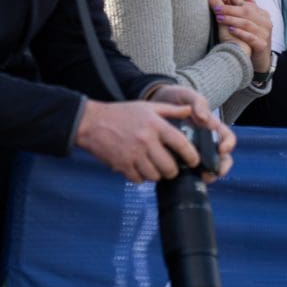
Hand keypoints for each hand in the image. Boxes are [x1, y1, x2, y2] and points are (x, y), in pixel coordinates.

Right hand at [75, 99, 201, 183]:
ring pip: (155, 176)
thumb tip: (191, 110)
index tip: (194, 161)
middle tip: (173, 168)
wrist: (92, 122)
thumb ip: (171, 109)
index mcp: (155, 126)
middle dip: (174, 170)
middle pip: (169, 166)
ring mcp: (133, 155)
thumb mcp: (148, 106)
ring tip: (156, 168)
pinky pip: (138, 179)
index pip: (180, 144)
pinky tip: (140, 169)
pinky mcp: (121, 165)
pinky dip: (141, 177)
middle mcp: (146, 141)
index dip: (191, 155)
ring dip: (158, 175)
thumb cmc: (122, 113)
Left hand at [149, 85, 235, 179]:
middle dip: (221, 167)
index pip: (228, 138)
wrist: (157, 102)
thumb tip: (204, 118)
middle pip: (222, 158)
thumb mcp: (188, 95)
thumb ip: (198, 103)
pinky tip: (183, 178)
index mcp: (213, 127)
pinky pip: (188, 169)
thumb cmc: (177, 98)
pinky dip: (189, 175)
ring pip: (207, 167)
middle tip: (212, 173)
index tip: (222, 149)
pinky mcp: (181, 156)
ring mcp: (195, 149)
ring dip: (207, 175)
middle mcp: (207, 141)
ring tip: (201, 179)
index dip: (228, 145)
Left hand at [209, 0, 273, 74]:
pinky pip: (251, 37)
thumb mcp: (248, 21)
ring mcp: (264, 32)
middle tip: (215, 5)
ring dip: (232, 19)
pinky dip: (241, 32)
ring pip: (246, 22)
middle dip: (228, 7)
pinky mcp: (262, 44)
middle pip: (244, 10)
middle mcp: (262, 20)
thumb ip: (245, 7)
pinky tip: (231, 29)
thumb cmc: (252, 38)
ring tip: (219, 17)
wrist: (261, 60)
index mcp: (258, 12)